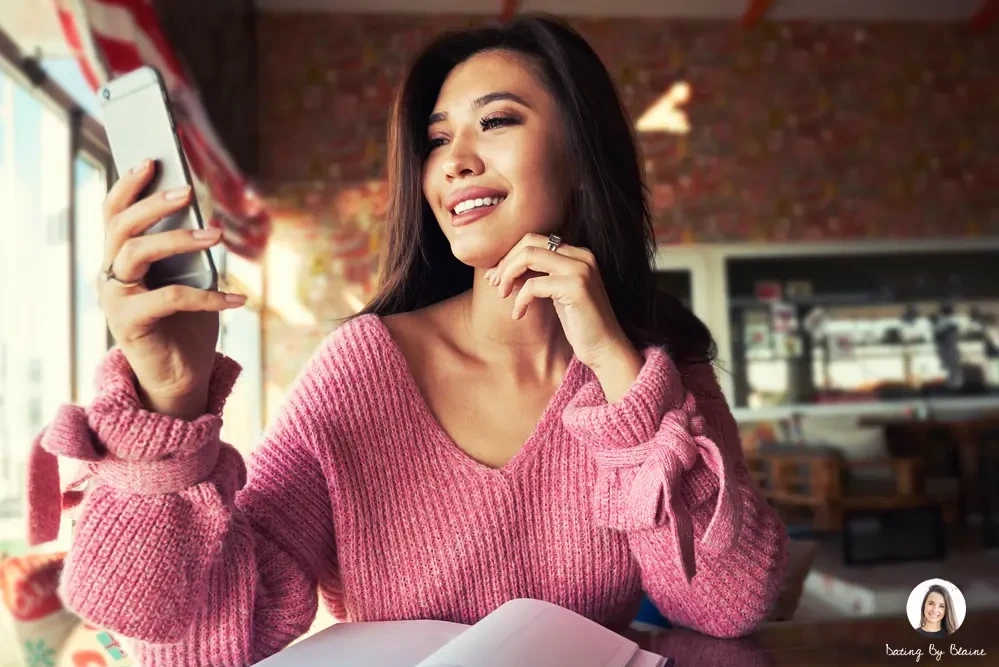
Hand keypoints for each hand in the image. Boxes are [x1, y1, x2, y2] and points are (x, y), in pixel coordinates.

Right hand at [98, 160, 245, 417]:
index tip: (151, 159)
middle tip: (185, 191)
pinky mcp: (130, 323)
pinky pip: (169, 297)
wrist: (182, 377)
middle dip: (151, 203)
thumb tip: (210, 218)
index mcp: (122, 259)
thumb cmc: (188, 324)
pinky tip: (239, 299)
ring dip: (177, 238)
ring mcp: (116, 299)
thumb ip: (192, 252)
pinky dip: (208, 295)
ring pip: (135, 252)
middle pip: (119, 226)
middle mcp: (111, 275)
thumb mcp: (192, 279)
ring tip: (214, 233)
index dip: (128, 185)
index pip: (114, 213)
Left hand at [484, 233, 641, 373]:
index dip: (511, 255)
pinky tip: (518, 314)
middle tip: (494, 283)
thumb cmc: (580, 323)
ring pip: (528, 256)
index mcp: (578, 253)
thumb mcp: (556, 293)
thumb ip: (539, 275)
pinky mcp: (576, 287)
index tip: (496, 275)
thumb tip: (505, 267)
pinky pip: (533, 285)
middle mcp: (581, 256)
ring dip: (508, 275)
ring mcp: (580, 269)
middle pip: (529, 243)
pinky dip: (520, 299)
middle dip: (506, 262)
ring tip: (502, 294)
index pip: (535, 240)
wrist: (605, 348)